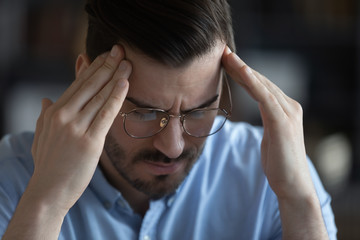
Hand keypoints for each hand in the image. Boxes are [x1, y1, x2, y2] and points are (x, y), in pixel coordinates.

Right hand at [30, 45, 130, 211]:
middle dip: (107, 65)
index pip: (77, 84)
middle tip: (120, 50)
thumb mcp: (41, 136)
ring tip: (128, 63)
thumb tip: (46, 99)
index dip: (93, 68)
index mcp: (53, 112)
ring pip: (99, 96)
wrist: (48, 192)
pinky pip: (105, 114)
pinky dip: (116, 97)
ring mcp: (75, 128)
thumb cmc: (48, 165)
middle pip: (89, 85)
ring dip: (115, 77)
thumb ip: (44, 116)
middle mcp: (63, 115)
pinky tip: (124, 84)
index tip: (105, 56)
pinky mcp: (89, 141)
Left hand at [222, 47, 311, 198]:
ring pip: (261, 84)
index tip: (226, 62)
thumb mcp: (270, 136)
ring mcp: (287, 112)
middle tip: (221, 53)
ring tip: (226, 56)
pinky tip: (241, 70)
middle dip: (240, 66)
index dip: (243, 72)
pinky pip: (264, 96)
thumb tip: (257, 111)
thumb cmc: (279, 162)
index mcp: (284, 108)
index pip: (260, 85)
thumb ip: (267, 119)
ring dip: (242, 69)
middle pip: (260, 80)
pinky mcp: (282, 121)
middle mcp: (289, 105)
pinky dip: (252, 82)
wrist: (291, 183)